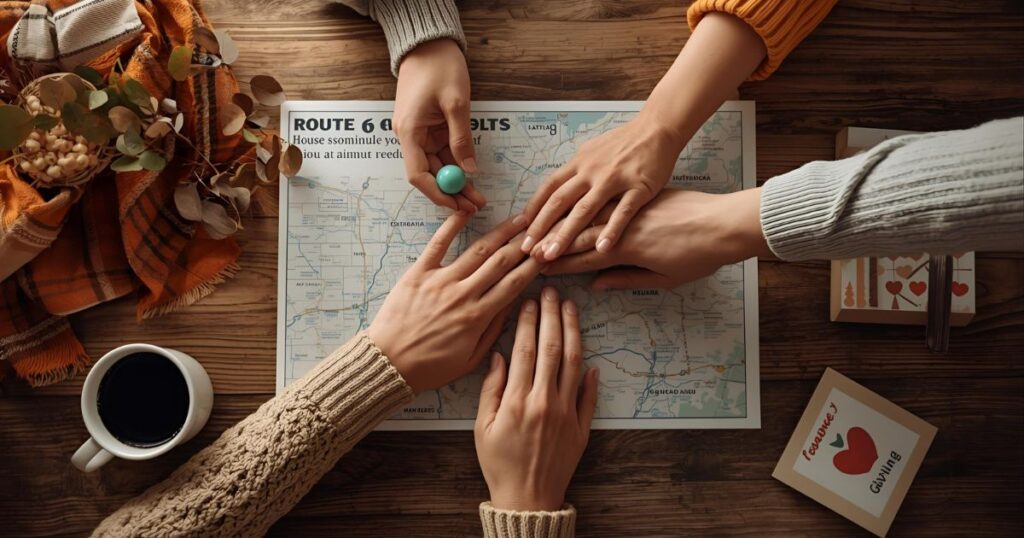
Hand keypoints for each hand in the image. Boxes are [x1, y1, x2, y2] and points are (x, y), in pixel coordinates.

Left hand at [368, 212, 541, 392]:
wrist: (389, 364)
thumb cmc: (430, 367)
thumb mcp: (470, 359)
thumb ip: (493, 330)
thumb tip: (513, 304)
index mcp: (478, 316)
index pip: (514, 283)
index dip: (533, 266)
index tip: (545, 254)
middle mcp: (463, 294)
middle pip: (501, 262)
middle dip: (523, 244)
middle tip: (537, 230)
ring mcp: (441, 280)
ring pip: (478, 250)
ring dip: (501, 233)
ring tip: (517, 219)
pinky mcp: (418, 273)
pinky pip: (438, 244)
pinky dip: (452, 225)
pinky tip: (466, 211)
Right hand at [394, 39, 484, 211]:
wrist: (428, 41)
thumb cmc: (439, 66)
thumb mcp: (456, 103)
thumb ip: (461, 139)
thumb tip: (469, 171)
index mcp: (409, 132)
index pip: (418, 175)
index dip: (438, 193)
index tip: (458, 205)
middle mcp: (409, 135)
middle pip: (429, 173)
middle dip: (451, 191)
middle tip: (476, 204)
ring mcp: (418, 132)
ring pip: (437, 165)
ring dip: (456, 180)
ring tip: (478, 195)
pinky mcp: (427, 127)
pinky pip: (441, 151)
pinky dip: (455, 163)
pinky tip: (471, 173)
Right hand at [474, 287, 598, 510]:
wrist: (526, 499)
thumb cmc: (498, 463)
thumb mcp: (481, 427)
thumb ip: (491, 389)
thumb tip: (500, 356)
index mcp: (517, 401)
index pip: (526, 350)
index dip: (529, 321)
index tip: (530, 301)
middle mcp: (544, 402)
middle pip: (552, 349)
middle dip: (553, 316)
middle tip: (554, 292)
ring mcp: (566, 414)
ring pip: (573, 364)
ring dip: (573, 333)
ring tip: (572, 309)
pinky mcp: (581, 428)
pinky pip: (589, 396)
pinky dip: (589, 375)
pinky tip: (589, 356)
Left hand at [519, 114, 685, 261]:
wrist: (658, 128)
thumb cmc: (625, 143)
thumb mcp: (593, 152)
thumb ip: (576, 171)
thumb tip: (556, 189)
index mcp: (579, 163)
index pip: (549, 188)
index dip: (533, 210)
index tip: (521, 231)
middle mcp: (592, 171)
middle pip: (560, 201)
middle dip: (541, 228)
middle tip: (527, 250)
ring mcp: (614, 178)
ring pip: (585, 210)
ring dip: (566, 234)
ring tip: (552, 256)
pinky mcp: (639, 186)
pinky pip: (623, 212)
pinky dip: (611, 231)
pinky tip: (601, 249)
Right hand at [545, 188, 770, 288]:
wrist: (725, 221)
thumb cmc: (699, 255)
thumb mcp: (664, 277)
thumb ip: (626, 278)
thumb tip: (596, 284)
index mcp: (626, 248)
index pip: (583, 257)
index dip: (560, 263)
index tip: (539, 268)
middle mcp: (621, 223)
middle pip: (576, 232)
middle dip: (549, 240)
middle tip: (526, 248)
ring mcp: (627, 203)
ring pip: (583, 209)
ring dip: (557, 217)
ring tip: (535, 222)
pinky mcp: (636, 191)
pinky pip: (600, 194)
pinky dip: (579, 198)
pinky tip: (564, 199)